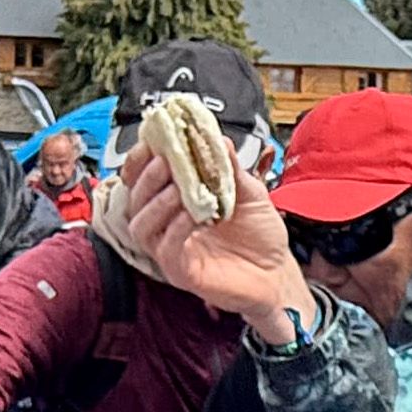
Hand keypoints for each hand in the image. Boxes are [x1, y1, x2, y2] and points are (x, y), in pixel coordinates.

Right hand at [122, 147, 314, 341]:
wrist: (276, 271)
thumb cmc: (259, 234)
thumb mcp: (250, 192)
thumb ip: (231, 168)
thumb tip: (218, 139)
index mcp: (177, 201)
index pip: (143, 180)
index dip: (140, 161)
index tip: (152, 142)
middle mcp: (167, 225)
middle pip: (135, 201)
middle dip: (147, 178)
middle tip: (166, 162)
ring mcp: (171, 249)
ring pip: (141, 227)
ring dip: (155, 204)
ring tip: (177, 189)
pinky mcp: (181, 272)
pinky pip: (166, 250)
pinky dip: (175, 229)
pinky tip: (191, 216)